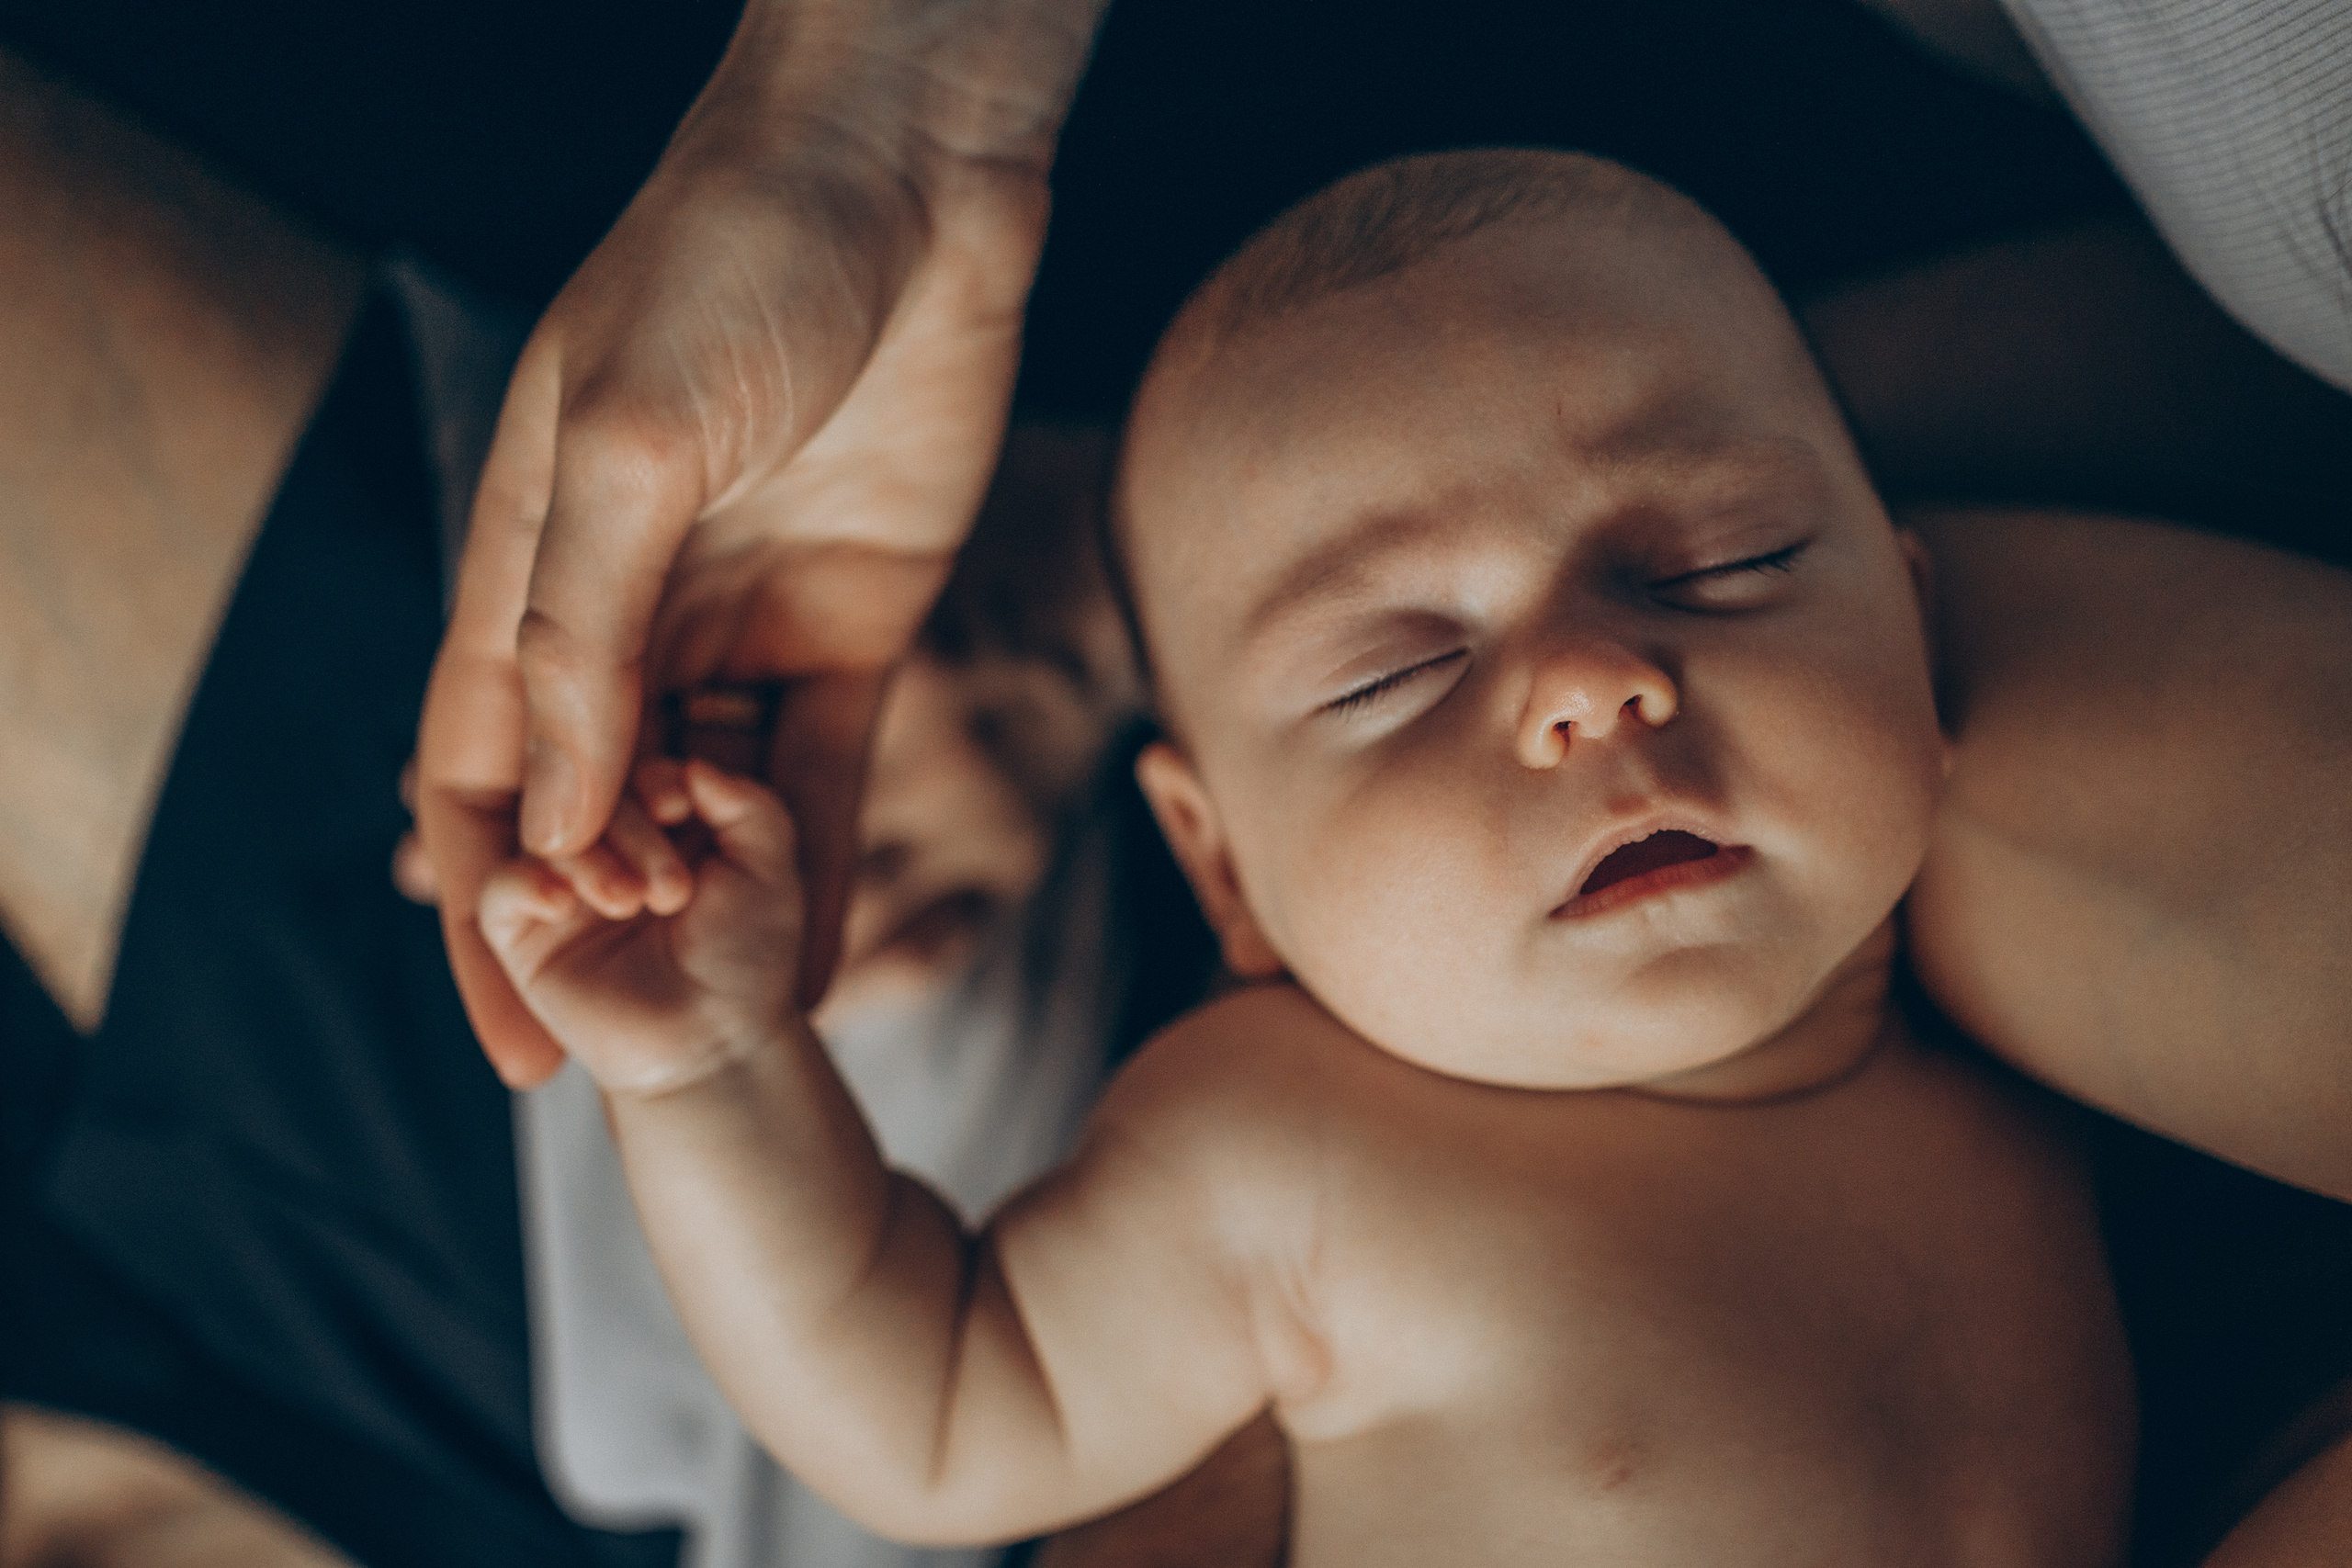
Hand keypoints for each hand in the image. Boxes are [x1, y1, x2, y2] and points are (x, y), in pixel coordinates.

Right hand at [418, 0, 1105, 1084]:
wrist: (908, 181)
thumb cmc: (735, 262)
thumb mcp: (629, 444)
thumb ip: (581, 634)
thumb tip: (545, 819)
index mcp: (534, 562)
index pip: (479, 769)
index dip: (484, 908)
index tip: (517, 1039)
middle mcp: (633, 610)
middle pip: (592, 810)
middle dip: (609, 929)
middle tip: (646, 1044)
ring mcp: (745, 622)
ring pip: (707, 806)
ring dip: (707, 913)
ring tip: (729, 1034)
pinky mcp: (859, 622)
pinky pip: (823, 772)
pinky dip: (809, 865)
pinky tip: (814, 966)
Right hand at [480, 761, 803, 1097]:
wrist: (717, 1043)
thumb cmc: (747, 954)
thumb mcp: (769, 867)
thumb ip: (748, 805)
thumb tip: (697, 769)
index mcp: (660, 801)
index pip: (634, 753)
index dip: (653, 774)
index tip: (680, 804)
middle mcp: (603, 829)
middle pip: (586, 786)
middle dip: (629, 827)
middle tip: (671, 887)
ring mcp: (559, 874)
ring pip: (546, 830)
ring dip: (589, 860)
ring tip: (634, 903)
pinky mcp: (522, 926)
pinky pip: (501, 889)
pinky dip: (525, 886)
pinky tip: (562, 902)